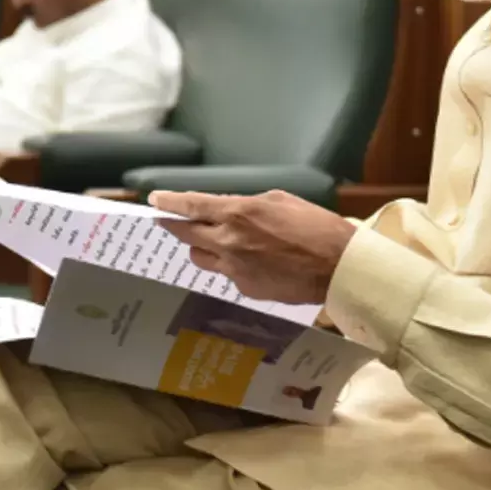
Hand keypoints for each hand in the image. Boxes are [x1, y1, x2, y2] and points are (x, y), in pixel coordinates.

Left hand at [148, 190, 357, 304]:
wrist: (337, 266)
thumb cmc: (315, 226)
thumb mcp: (279, 200)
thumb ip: (248, 205)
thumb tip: (231, 210)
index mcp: (238, 213)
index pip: (192, 206)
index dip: (169, 202)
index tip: (153, 200)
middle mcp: (229, 241)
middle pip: (187, 234)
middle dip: (174, 226)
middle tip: (167, 221)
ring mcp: (235, 268)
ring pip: (200, 257)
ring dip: (200, 246)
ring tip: (211, 241)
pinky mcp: (245, 288)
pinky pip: (226, 274)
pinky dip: (230, 265)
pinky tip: (250, 262)